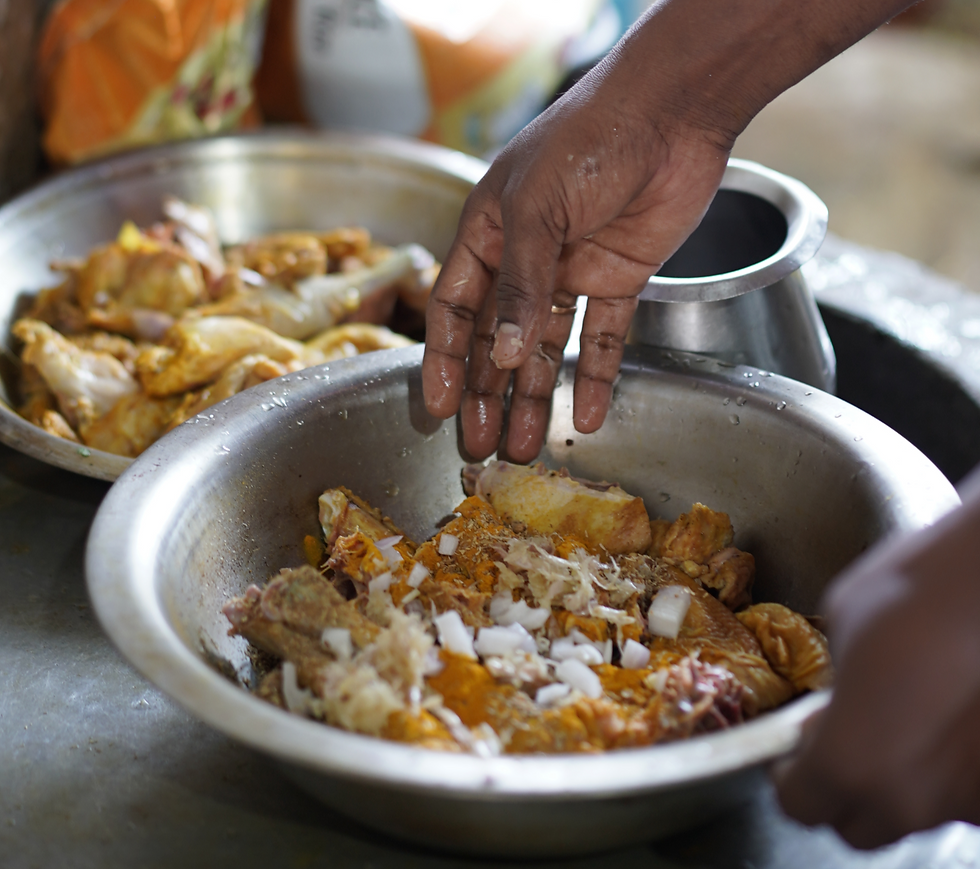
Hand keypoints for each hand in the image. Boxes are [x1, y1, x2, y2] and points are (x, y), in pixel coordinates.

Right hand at [421, 51, 730, 461]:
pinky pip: (602, 338)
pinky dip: (597, 377)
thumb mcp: (538, 210)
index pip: (454, 309)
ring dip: (535, 396)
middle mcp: (525, 258)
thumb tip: (499, 353)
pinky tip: (589, 416)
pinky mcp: (620, 279)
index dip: (444, 360)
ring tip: (526, 445)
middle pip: (497, 340)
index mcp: (489, 234)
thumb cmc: (589, 139)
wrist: (673, 111)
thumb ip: (520, 284)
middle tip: (481, 445)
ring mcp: (573, 270)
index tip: (440, 407)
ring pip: (545, 347)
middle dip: (488, 394)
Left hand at [774, 470, 979, 847]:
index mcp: (849, 763)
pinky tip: (959, 721)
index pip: (801, 806)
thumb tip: (840, 705)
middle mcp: (910, 802)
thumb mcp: (843, 630)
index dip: (791, 777)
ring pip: (921, 814)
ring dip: (908, 781)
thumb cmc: (917, 591)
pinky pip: (966, 794)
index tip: (795, 754)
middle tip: (852, 739)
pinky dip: (958, 770)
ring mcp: (968, 802)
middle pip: (860, 827)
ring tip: (917, 720)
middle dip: (846, 790)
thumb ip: (835, 689)